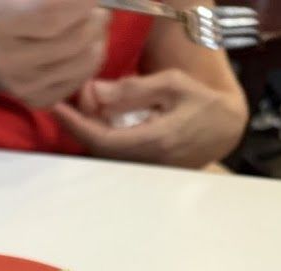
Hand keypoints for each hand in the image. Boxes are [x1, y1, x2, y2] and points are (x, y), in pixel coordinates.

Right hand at [0, 0, 109, 109]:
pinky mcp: (36, 100)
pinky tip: (82, 46)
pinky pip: (78, 81)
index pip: (51, 14)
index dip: (81, 1)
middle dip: (96, 18)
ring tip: (94, 23)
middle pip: (73, 40)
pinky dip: (89, 60)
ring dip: (98, 39)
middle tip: (99, 6)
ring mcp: (24, 86)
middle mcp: (10, 61)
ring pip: (82, 63)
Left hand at [54, 70, 248, 166]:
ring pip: (103, 157)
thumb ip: (133, 91)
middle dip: (81, 124)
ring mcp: (144, 174)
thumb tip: (95, 93)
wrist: (224, 130)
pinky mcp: (144, 176)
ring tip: (86, 107)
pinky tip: (101, 121)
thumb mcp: (172, 85)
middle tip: (76, 100)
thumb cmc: (201, 104)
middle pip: (97, 150)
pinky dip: (102, 140)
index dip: (75, 124)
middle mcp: (145, 164)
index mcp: (153, 141)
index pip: (100, 139)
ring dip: (90, 132)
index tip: (56, 107)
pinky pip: (114, 160)